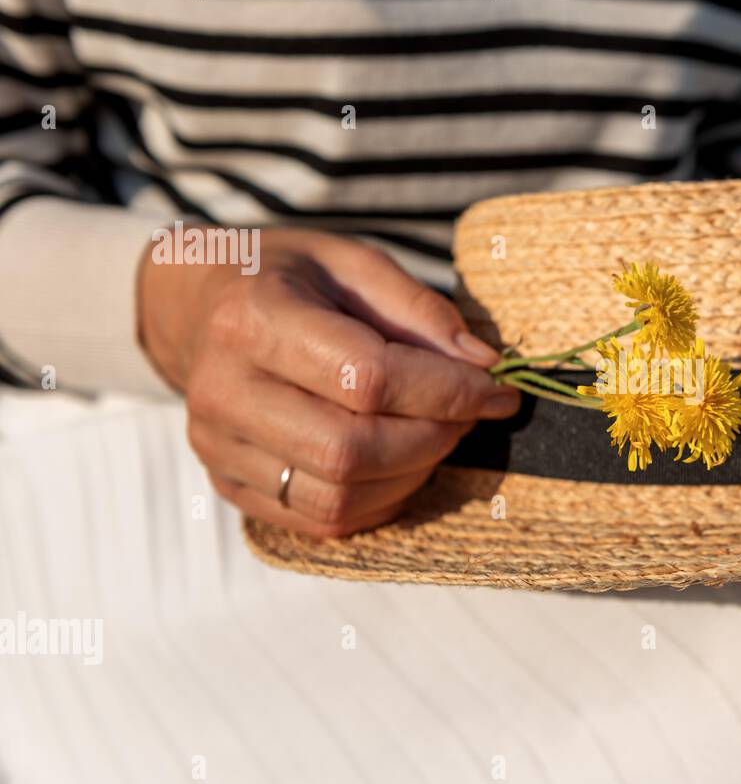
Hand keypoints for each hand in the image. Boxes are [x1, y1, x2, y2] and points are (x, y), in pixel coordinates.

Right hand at [138, 227, 519, 536]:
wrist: (198, 308)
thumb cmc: (290, 280)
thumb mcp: (354, 263)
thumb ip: (420, 310)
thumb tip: (482, 367)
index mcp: (253, 319)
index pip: (368, 379)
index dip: (447, 391)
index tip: (498, 388)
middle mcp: (223, 391)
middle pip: (351, 450)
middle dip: (433, 438)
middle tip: (468, 413)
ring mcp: (217, 447)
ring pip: (338, 497)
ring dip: (412, 474)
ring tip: (435, 433)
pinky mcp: (228, 485)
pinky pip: (320, 521)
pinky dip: (380, 499)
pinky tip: (400, 462)